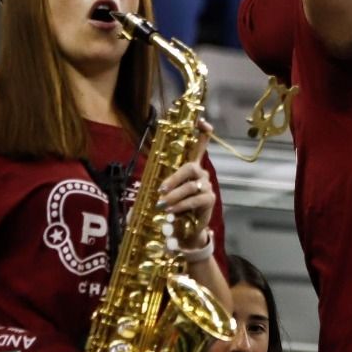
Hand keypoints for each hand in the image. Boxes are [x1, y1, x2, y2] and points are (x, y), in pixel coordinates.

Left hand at [157, 122, 216, 247]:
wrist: (185, 231)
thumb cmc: (173, 208)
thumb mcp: (163, 194)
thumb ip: (158, 185)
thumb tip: (141, 183)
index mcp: (191, 167)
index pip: (201, 144)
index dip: (202, 132)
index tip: (201, 120)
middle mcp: (201, 174)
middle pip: (191, 166)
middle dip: (174, 177)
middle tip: (161, 190)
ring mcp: (207, 186)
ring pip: (190, 185)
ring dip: (174, 195)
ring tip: (162, 205)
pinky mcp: (209, 199)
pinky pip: (195, 199)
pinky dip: (181, 205)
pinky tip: (171, 211)